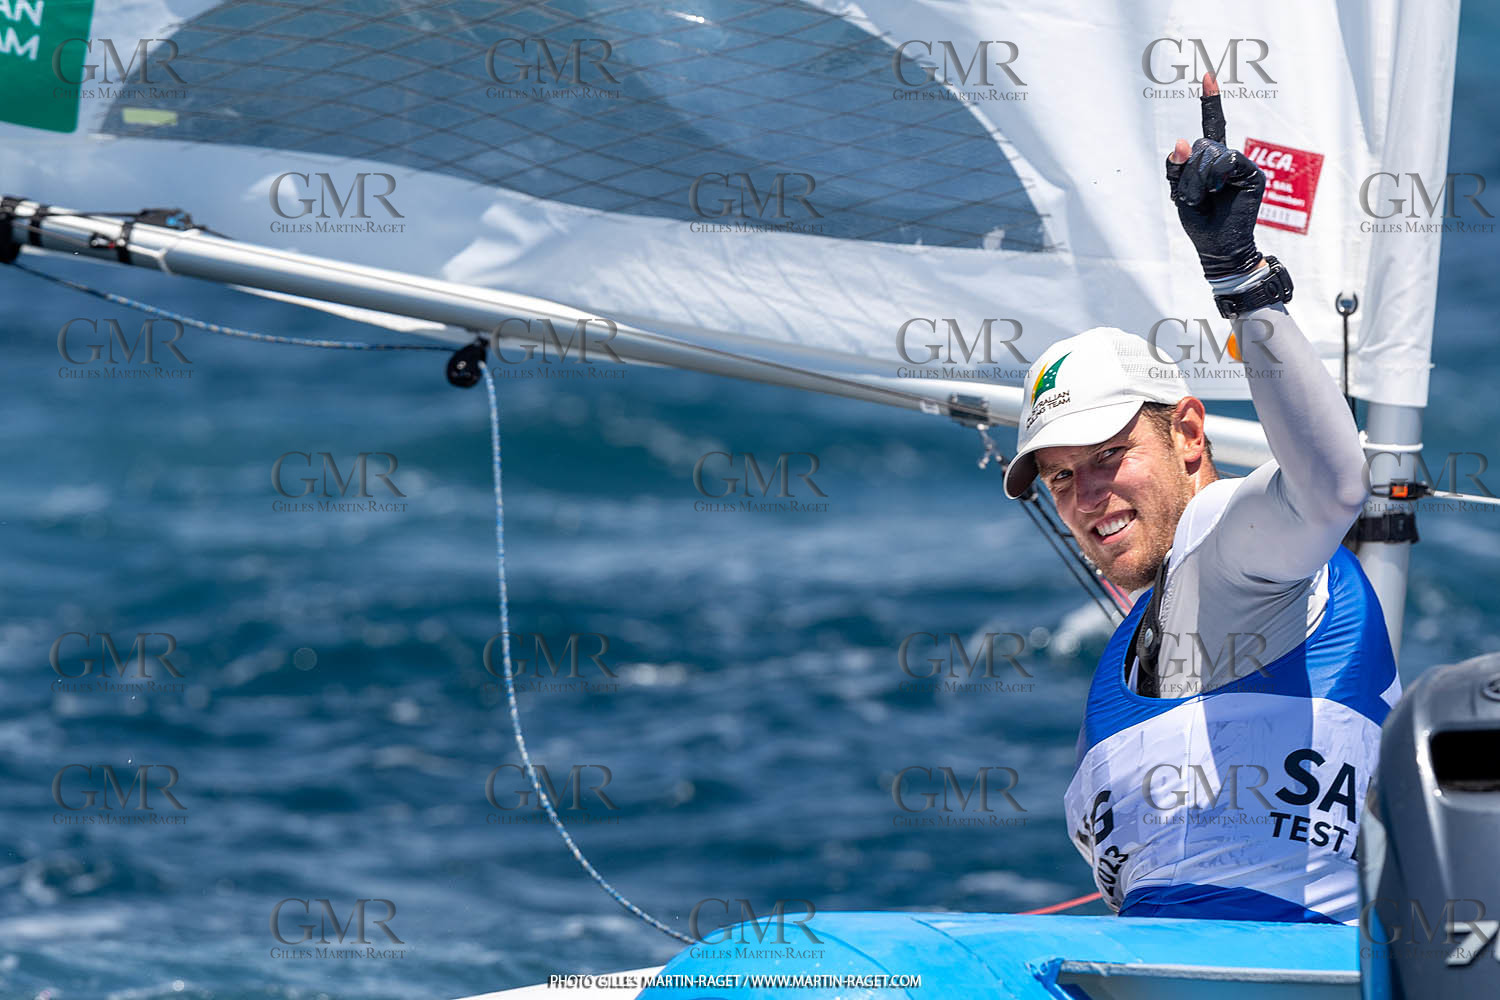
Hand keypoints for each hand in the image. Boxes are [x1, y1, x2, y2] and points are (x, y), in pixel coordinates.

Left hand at [1165, 73, 1265, 279]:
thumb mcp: (1180, 194)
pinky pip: (1227, 161)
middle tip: (1197, 195)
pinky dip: (1214, 177)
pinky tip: (1218, 192)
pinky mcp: (1252, 174)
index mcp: (1211, 161)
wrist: (1220, 247)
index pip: (1212, 127)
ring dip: (1199, 178)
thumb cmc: (1200, 222)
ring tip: (1207, 197)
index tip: (1208, 76)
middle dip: (1190, 171)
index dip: (1211, 102)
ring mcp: (1242, 165)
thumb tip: (1180, 141)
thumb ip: (1178, 169)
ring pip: (1210, 153)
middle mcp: (1228, 159)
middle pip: (1202, 144)